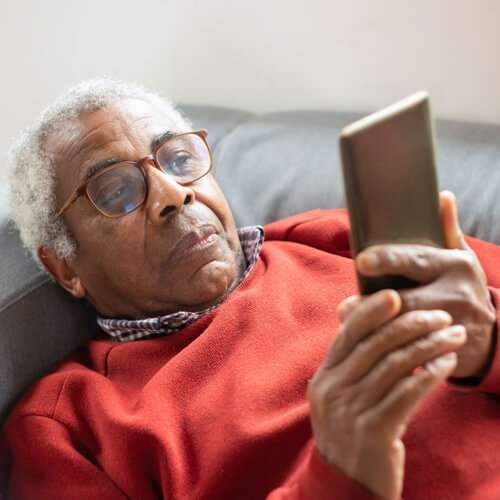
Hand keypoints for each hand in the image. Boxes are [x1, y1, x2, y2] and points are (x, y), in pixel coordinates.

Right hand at [308, 290, 464, 499]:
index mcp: (324, 377)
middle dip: (410, 324)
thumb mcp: (339, 398)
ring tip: (452, 335)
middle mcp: (333, 390)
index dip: (371, 311)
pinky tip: (447, 362)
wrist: (346, 487)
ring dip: (429, 345)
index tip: (396, 296)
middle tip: (439, 315)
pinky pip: (408, 392)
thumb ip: (351, 367)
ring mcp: (352, 411)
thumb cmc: (350, 433)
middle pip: (375, 344)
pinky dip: (430, 373)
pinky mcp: (375, 431)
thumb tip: (378, 329)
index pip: (348, 334)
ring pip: (396, 365)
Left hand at [355, 191, 495, 378]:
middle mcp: (457, 293)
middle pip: (406, 299)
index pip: (416, 260)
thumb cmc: (464, 288)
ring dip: (375, 327)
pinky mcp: (450, 352)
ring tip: (351, 322)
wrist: (493, 335)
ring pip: (406, 328)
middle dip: (373, 303)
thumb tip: (441, 195)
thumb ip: (448, 230)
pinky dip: (390, 350)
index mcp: (455, 265)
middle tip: (346, 306)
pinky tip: (371, 346)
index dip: (388, 260)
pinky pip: (414, 354)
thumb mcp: (462, 258)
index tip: (362, 260)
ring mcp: (455, 325)